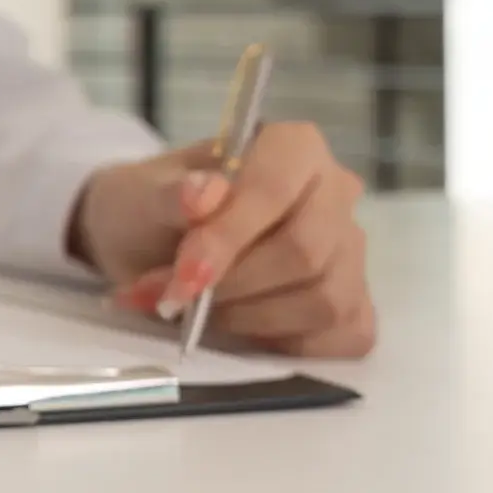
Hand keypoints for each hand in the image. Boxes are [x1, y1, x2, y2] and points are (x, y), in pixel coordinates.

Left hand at [72, 123, 374, 356]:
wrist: (147, 244)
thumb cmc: (153, 208)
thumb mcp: (140, 195)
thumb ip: (169, 197)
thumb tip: (201, 194)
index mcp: (294, 147)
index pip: (276, 189)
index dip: (229, 238)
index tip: (182, 277)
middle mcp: (336, 193)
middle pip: (306, 252)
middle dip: (233, 286)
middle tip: (175, 299)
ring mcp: (350, 252)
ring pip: (323, 300)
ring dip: (248, 318)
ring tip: (195, 311)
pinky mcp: (352, 305)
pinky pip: (339, 337)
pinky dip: (281, 344)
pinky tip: (238, 328)